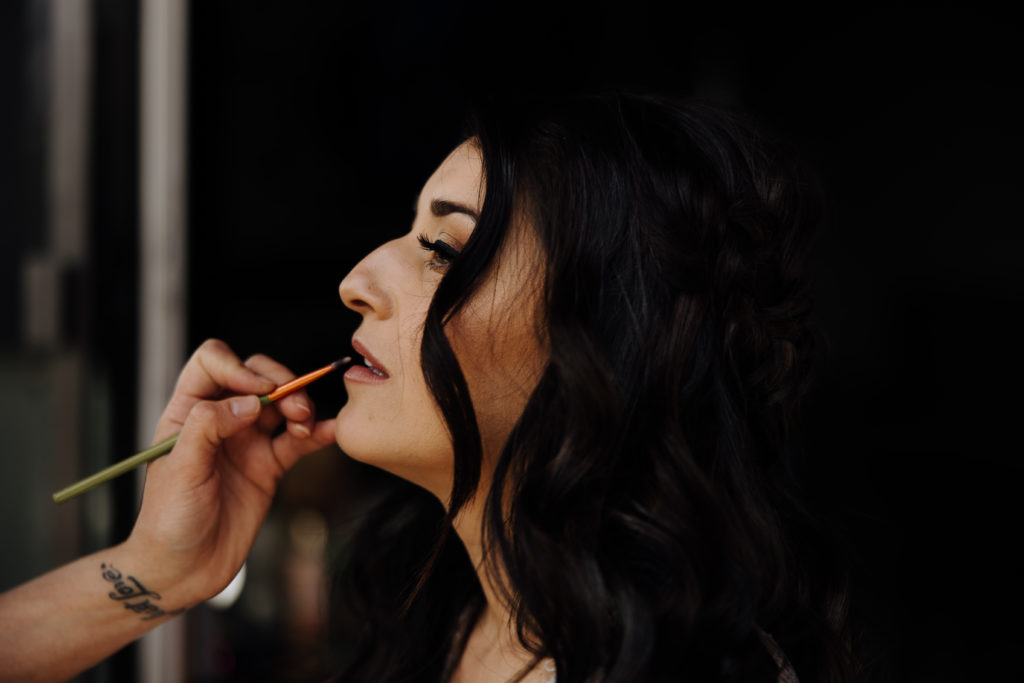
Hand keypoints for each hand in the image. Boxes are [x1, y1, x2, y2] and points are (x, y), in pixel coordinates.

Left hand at [124, 339, 336, 605]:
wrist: (184, 570)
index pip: (213, 363)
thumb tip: (249, 401)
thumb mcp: (179, 468)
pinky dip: (318, 432)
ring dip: (301, 405)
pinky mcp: (269, 466)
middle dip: (281, 383)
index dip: (238, 367)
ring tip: (306, 425)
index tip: (259, 390)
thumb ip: (209, 425)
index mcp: (187, 411)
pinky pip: (299, 440)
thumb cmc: (168, 520)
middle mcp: (220, 420)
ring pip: (282, 404)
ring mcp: (247, 442)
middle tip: (294, 408)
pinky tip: (331, 432)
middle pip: (257, 376)